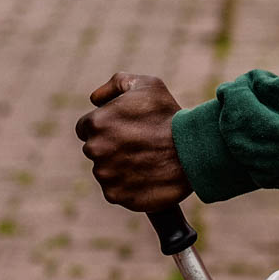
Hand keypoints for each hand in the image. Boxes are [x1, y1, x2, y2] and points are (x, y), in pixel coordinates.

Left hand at [76, 73, 192, 211]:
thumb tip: (94, 99)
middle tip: (138, 143)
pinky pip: (115, 190)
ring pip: (105, 170)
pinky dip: (127, 185)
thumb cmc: (170, 115)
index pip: (85, 127)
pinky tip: (146, 175)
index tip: (124, 128)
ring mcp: (105, 175)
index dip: (105, 126)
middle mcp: (95, 149)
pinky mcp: (116, 195)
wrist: (193, 150)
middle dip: (111, 145)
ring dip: (119, 165)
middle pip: (95, 149)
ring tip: (146, 159)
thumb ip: (116, 84)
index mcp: (96, 122)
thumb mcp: (147, 85)